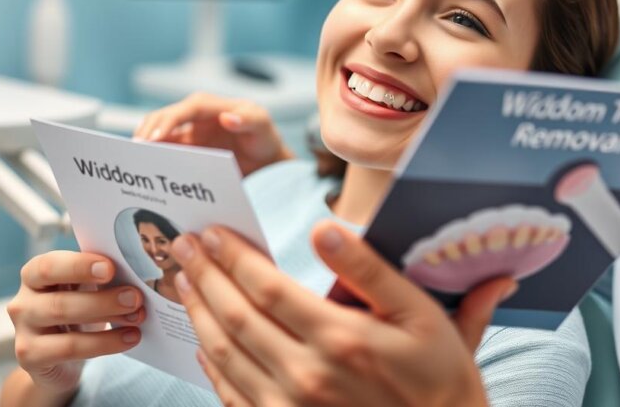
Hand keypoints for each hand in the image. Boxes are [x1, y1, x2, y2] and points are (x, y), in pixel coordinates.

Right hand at [5, 251, 145, 393]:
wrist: (58, 357)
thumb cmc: (76, 310)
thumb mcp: (85, 289)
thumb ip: (100, 278)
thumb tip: (135, 275)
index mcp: (35, 274)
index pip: (49, 266)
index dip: (79, 266)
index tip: (110, 268)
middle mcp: (23, 301)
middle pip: (60, 299)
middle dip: (103, 298)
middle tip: (135, 297)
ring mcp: (24, 331)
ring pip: (64, 323)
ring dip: (107, 318)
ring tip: (137, 317)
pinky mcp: (31, 358)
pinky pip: (70, 349)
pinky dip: (105, 343)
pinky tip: (130, 338)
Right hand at [133, 93, 293, 175]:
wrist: (265, 159)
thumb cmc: (263, 137)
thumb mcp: (262, 126)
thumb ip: (249, 120)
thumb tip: (228, 118)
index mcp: (210, 106)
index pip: (185, 110)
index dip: (168, 122)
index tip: (154, 138)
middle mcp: (194, 117)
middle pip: (163, 118)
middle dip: (147, 132)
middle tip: (135, 152)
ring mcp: (187, 134)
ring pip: (158, 135)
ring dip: (145, 146)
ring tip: (134, 162)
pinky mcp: (185, 150)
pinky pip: (164, 152)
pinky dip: (153, 158)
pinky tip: (146, 171)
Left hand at [170, 223, 515, 406]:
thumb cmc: (436, 374)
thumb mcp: (420, 314)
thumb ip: (369, 270)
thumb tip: (324, 229)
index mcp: (340, 338)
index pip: (267, 288)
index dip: (234, 257)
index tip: (212, 234)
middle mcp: (308, 375)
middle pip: (236, 317)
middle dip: (205, 276)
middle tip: (183, 246)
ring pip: (226, 354)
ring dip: (200, 313)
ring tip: (185, 282)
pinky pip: (232, 394)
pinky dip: (211, 365)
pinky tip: (204, 342)